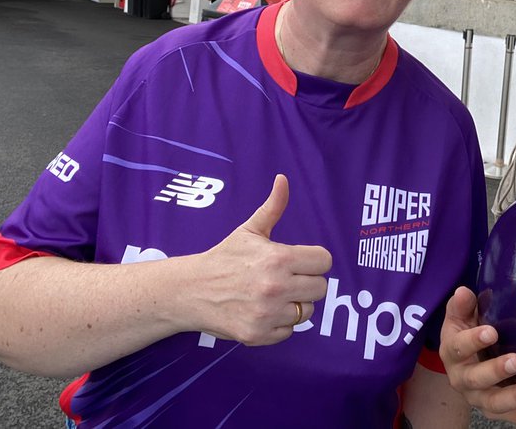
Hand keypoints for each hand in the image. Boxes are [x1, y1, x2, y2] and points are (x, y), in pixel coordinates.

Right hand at [188, 174, 330, 345]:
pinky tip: (263, 311)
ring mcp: (267, 314)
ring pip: (306, 312)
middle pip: (320, 288)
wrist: (191, 290)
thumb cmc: (224, 258)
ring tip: (273, 295)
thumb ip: (273, 207)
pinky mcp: (258, 335)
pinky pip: (288, 331)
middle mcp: (276, 287)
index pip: (324, 262)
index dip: (314, 261)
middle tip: (286, 279)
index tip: (300, 262)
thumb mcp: (249, 230)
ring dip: (294, 304)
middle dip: (306, 283)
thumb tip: (283, 179)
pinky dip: (279, 324)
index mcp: (278, 258)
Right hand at [438, 286, 515, 426]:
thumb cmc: (466, 332)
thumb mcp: (460, 316)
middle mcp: (463, 379)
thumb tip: (463, 292)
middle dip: (497, 372)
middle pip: (477, 380)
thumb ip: (462, 305)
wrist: (465, 360)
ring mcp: (482, 397)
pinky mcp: (501, 409)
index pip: (459, 347)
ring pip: (496, 404)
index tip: (491, 332)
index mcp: (453, 353)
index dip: (473, 341)